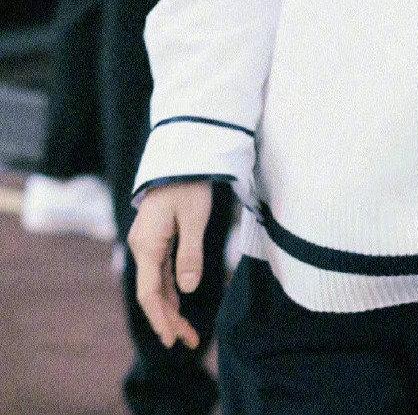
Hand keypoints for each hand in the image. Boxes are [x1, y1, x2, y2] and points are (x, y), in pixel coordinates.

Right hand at [128, 181, 212, 350]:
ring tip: (187, 331)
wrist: (180, 156)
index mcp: (147, 245)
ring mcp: (147, 242)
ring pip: (155, 283)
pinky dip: (170, 289)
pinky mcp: (155, 238)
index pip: (148, 292)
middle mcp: (142, 247)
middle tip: (188, 342)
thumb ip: (190, 254)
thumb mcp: (195, 217)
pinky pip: (159, 271)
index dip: (159, 318)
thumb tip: (187, 290)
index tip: (170, 339)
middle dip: (168, 319)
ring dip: (170, 307)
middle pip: (152, 292)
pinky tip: (180, 302)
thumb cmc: (188, 184)